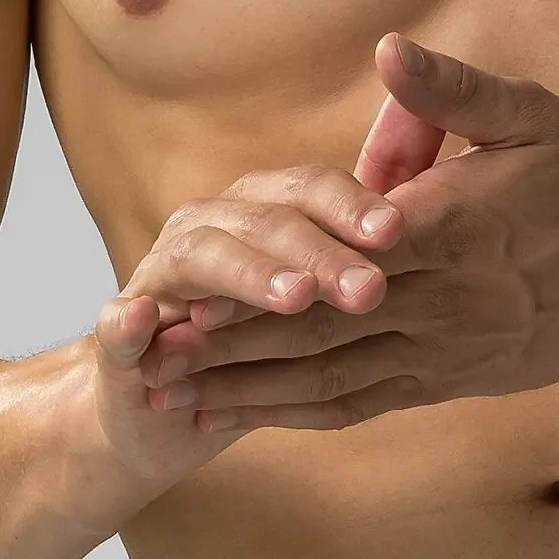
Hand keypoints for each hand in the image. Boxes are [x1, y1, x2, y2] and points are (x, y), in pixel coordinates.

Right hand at [82, 164, 407, 478]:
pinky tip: (147, 324)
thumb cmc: (274, 335)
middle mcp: (214, 228)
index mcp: (268, 207)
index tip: (396, 231)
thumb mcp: (334, 281)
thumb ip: (383, 216)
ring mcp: (165, 277)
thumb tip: (436, 153)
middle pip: (267, 222)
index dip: (352, 205)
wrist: (172, 405)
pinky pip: (122, 325)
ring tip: (296, 299)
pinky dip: (131, 325)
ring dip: (249, 276)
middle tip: (369, 287)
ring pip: (203, 258)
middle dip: (319, 252)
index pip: (312, 189)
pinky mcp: (124, 335)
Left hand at [134, 34, 558, 431]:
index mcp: (450, 227)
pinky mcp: (455, 381)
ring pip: (333, 378)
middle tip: (146, 356)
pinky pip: (370, 404)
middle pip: (316, 328)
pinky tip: (257, 419)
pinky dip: (307, 413)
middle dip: (226, 345)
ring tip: (177, 399)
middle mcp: (441, 300)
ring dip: (252, 390)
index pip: (335, 255)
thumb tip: (387, 53)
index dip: (257, 277)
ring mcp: (447, 350)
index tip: (188, 285)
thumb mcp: (536, 117)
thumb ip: (455, 94)